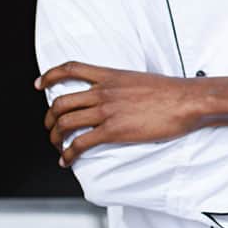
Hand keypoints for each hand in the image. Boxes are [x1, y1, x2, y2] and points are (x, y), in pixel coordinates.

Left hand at [36, 61, 200, 165]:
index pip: (71, 68)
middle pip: (61, 102)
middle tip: (51, 127)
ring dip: (55, 137)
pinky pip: (80, 143)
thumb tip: (118, 95)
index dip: (50, 76)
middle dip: (49, 118)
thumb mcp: (141, 79)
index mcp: (110, 75)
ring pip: (65, 122)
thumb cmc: (172, 92)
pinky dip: (68, 153)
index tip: (39, 84)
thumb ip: (123, 85)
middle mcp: (103, 91)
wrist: (187, 101)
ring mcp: (107, 111)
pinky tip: (67, 159)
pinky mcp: (113, 130)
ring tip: (57, 146)